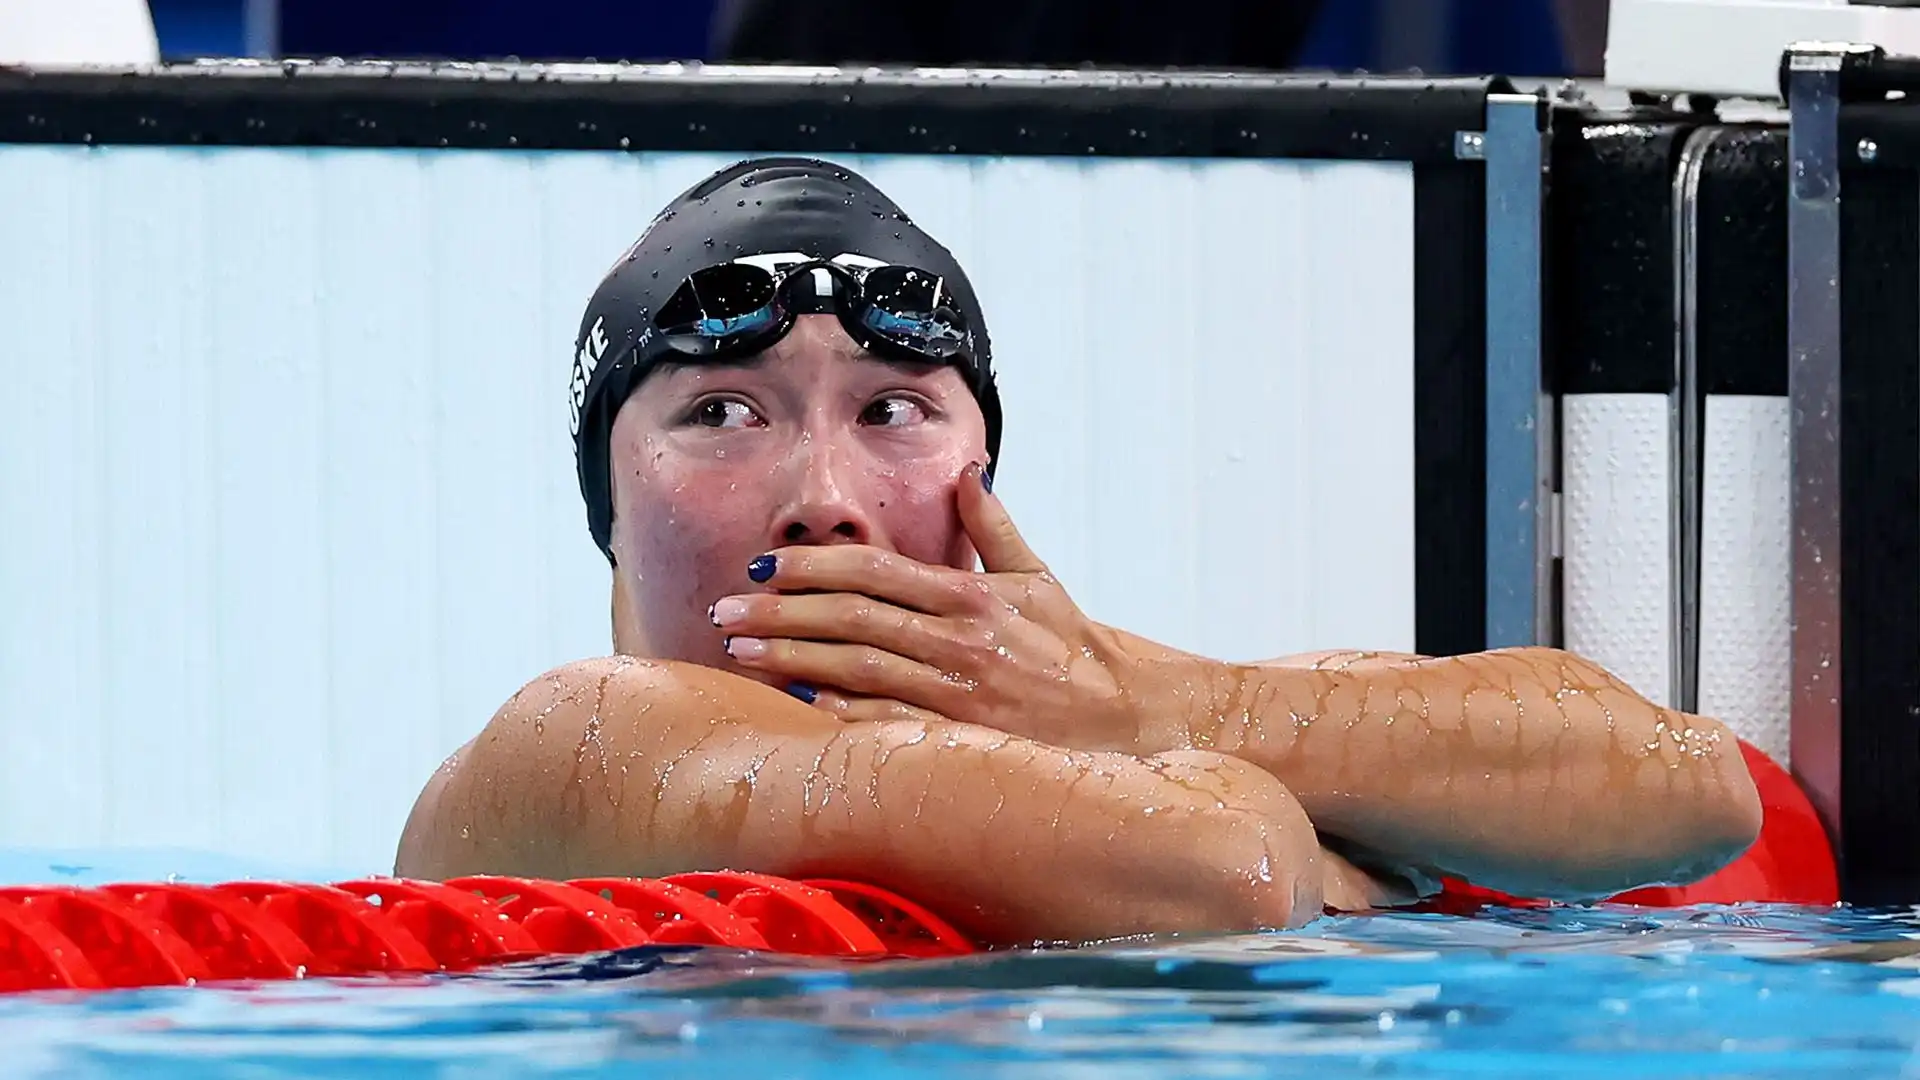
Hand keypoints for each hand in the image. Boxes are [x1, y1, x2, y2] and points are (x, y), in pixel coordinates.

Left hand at [709, 462, 1189, 752]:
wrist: (1134, 721)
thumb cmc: (1078, 652)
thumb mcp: (1040, 580)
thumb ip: (994, 529)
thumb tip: (967, 473)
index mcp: (972, 596)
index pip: (874, 571)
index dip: (811, 566)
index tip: (761, 567)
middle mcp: (961, 641)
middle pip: (852, 617)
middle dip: (780, 613)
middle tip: (721, 612)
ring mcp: (960, 695)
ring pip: (860, 668)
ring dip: (793, 659)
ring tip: (740, 655)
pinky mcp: (964, 742)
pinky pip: (891, 726)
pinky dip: (843, 715)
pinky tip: (798, 706)